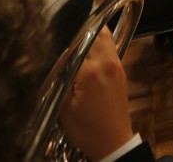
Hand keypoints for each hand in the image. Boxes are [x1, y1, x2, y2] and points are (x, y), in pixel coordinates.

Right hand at [59, 35, 134, 161]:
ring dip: (92, 32)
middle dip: (79, 29)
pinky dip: (100, 43)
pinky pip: (111, 47)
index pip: (72, 46)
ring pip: (106, 35)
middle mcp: (107, 63)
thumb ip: (59, 80)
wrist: (113, 142)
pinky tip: (88, 49)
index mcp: (90, 72)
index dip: (59, 45)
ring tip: (76, 35)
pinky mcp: (122, 70)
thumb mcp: (63, 109)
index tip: (50, 42)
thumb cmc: (88, 130)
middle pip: (94, 31)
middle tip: (64, 30)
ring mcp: (117, 65)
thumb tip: (56, 58)